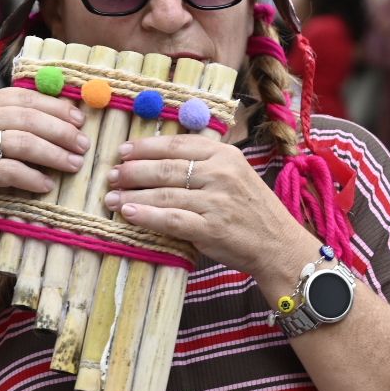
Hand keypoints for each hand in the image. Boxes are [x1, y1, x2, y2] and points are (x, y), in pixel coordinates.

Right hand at [0, 87, 87, 222]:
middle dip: (62, 131)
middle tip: (83, 145)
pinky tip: (47, 185)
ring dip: (54, 155)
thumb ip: (13, 122)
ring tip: (74, 165)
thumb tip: (64, 120)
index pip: (26, 97)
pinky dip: (33, 178)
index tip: (80, 120)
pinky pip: (11, 170)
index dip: (57, 107)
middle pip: (29, 118)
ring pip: (24, 143)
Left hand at [104, 136, 309, 279]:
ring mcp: (216, 201)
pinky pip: (171, 219)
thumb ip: (206, 164)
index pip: (178, 144)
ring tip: (110, 198)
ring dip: (132, 194)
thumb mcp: (236, 175)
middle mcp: (221, 173)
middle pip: (166, 167)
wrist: (279, 245)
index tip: (124, 151)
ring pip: (164, 193)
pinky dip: (146, 215)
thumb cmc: (253, 211)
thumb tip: (160, 158)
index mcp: (226, 155)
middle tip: (112, 175)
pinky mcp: (211, 228)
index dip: (146, 146)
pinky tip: (128, 213)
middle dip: (133, 171)